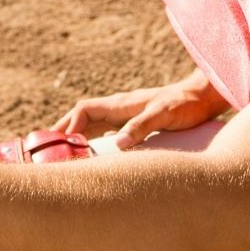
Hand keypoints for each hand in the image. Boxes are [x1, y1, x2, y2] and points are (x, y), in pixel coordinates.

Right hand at [51, 68, 229, 148]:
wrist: (203, 97)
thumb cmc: (185, 105)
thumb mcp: (164, 115)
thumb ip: (141, 126)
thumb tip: (118, 144)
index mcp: (122, 104)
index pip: (85, 110)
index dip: (70, 124)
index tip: (63, 143)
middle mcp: (120, 108)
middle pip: (82, 116)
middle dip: (64, 129)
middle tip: (46, 146)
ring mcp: (126, 115)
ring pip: (91, 123)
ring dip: (75, 134)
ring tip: (61, 151)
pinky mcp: (134, 122)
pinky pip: (104, 130)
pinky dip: (91, 139)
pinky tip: (91, 152)